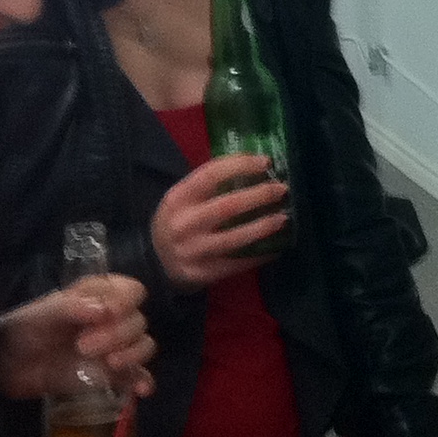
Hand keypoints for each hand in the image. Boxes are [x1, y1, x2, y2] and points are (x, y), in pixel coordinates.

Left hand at [0, 274, 155, 398]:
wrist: (5, 368)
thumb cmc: (22, 331)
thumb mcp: (40, 315)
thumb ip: (70, 308)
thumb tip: (104, 311)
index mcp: (97, 296)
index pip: (130, 290)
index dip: (126, 301)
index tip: (109, 314)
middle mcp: (111, 320)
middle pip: (138, 321)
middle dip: (118, 334)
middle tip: (83, 346)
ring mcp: (113, 348)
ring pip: (143, 345)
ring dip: (133, 354)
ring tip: (110, 365)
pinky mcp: (111, 376)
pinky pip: (137, 376)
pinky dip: (143, 381)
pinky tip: (141, 389)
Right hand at [153, 154, 290, 284]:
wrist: (154, 263)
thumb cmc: (177, 222)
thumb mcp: (182, 199)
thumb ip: (210, 185)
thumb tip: (256, 166)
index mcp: (178, 198)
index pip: (211, 174)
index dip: (241, 165)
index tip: (266, 162)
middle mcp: (183, 224)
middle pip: (228, 206)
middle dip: (260, 196)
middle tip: (281, 189)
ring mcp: (192, 251)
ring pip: (235, 238)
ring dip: (263, 227)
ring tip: (283, 218)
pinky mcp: (202, 274)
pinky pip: (237, 264)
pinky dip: (259, 255)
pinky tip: (276, 247)